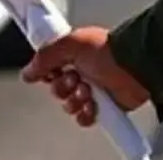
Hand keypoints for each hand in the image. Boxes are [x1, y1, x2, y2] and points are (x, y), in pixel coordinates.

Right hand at [21, 26, 149, 126]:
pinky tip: (93, 104)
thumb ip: (45, 56)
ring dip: (75, 100)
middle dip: (62, 87)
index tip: (52, 70)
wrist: (135, 68)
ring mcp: (92, 90)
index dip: (47, 72)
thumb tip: (27, 71)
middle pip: (56, 88)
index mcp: (73, 53)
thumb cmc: (109, 50)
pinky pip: (83, 117)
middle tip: (75, 79)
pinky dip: (85, 114)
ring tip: (88, 91)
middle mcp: (81, 71)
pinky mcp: (102, 107)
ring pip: (68, 104)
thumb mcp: (70, 44)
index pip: (49, 66)